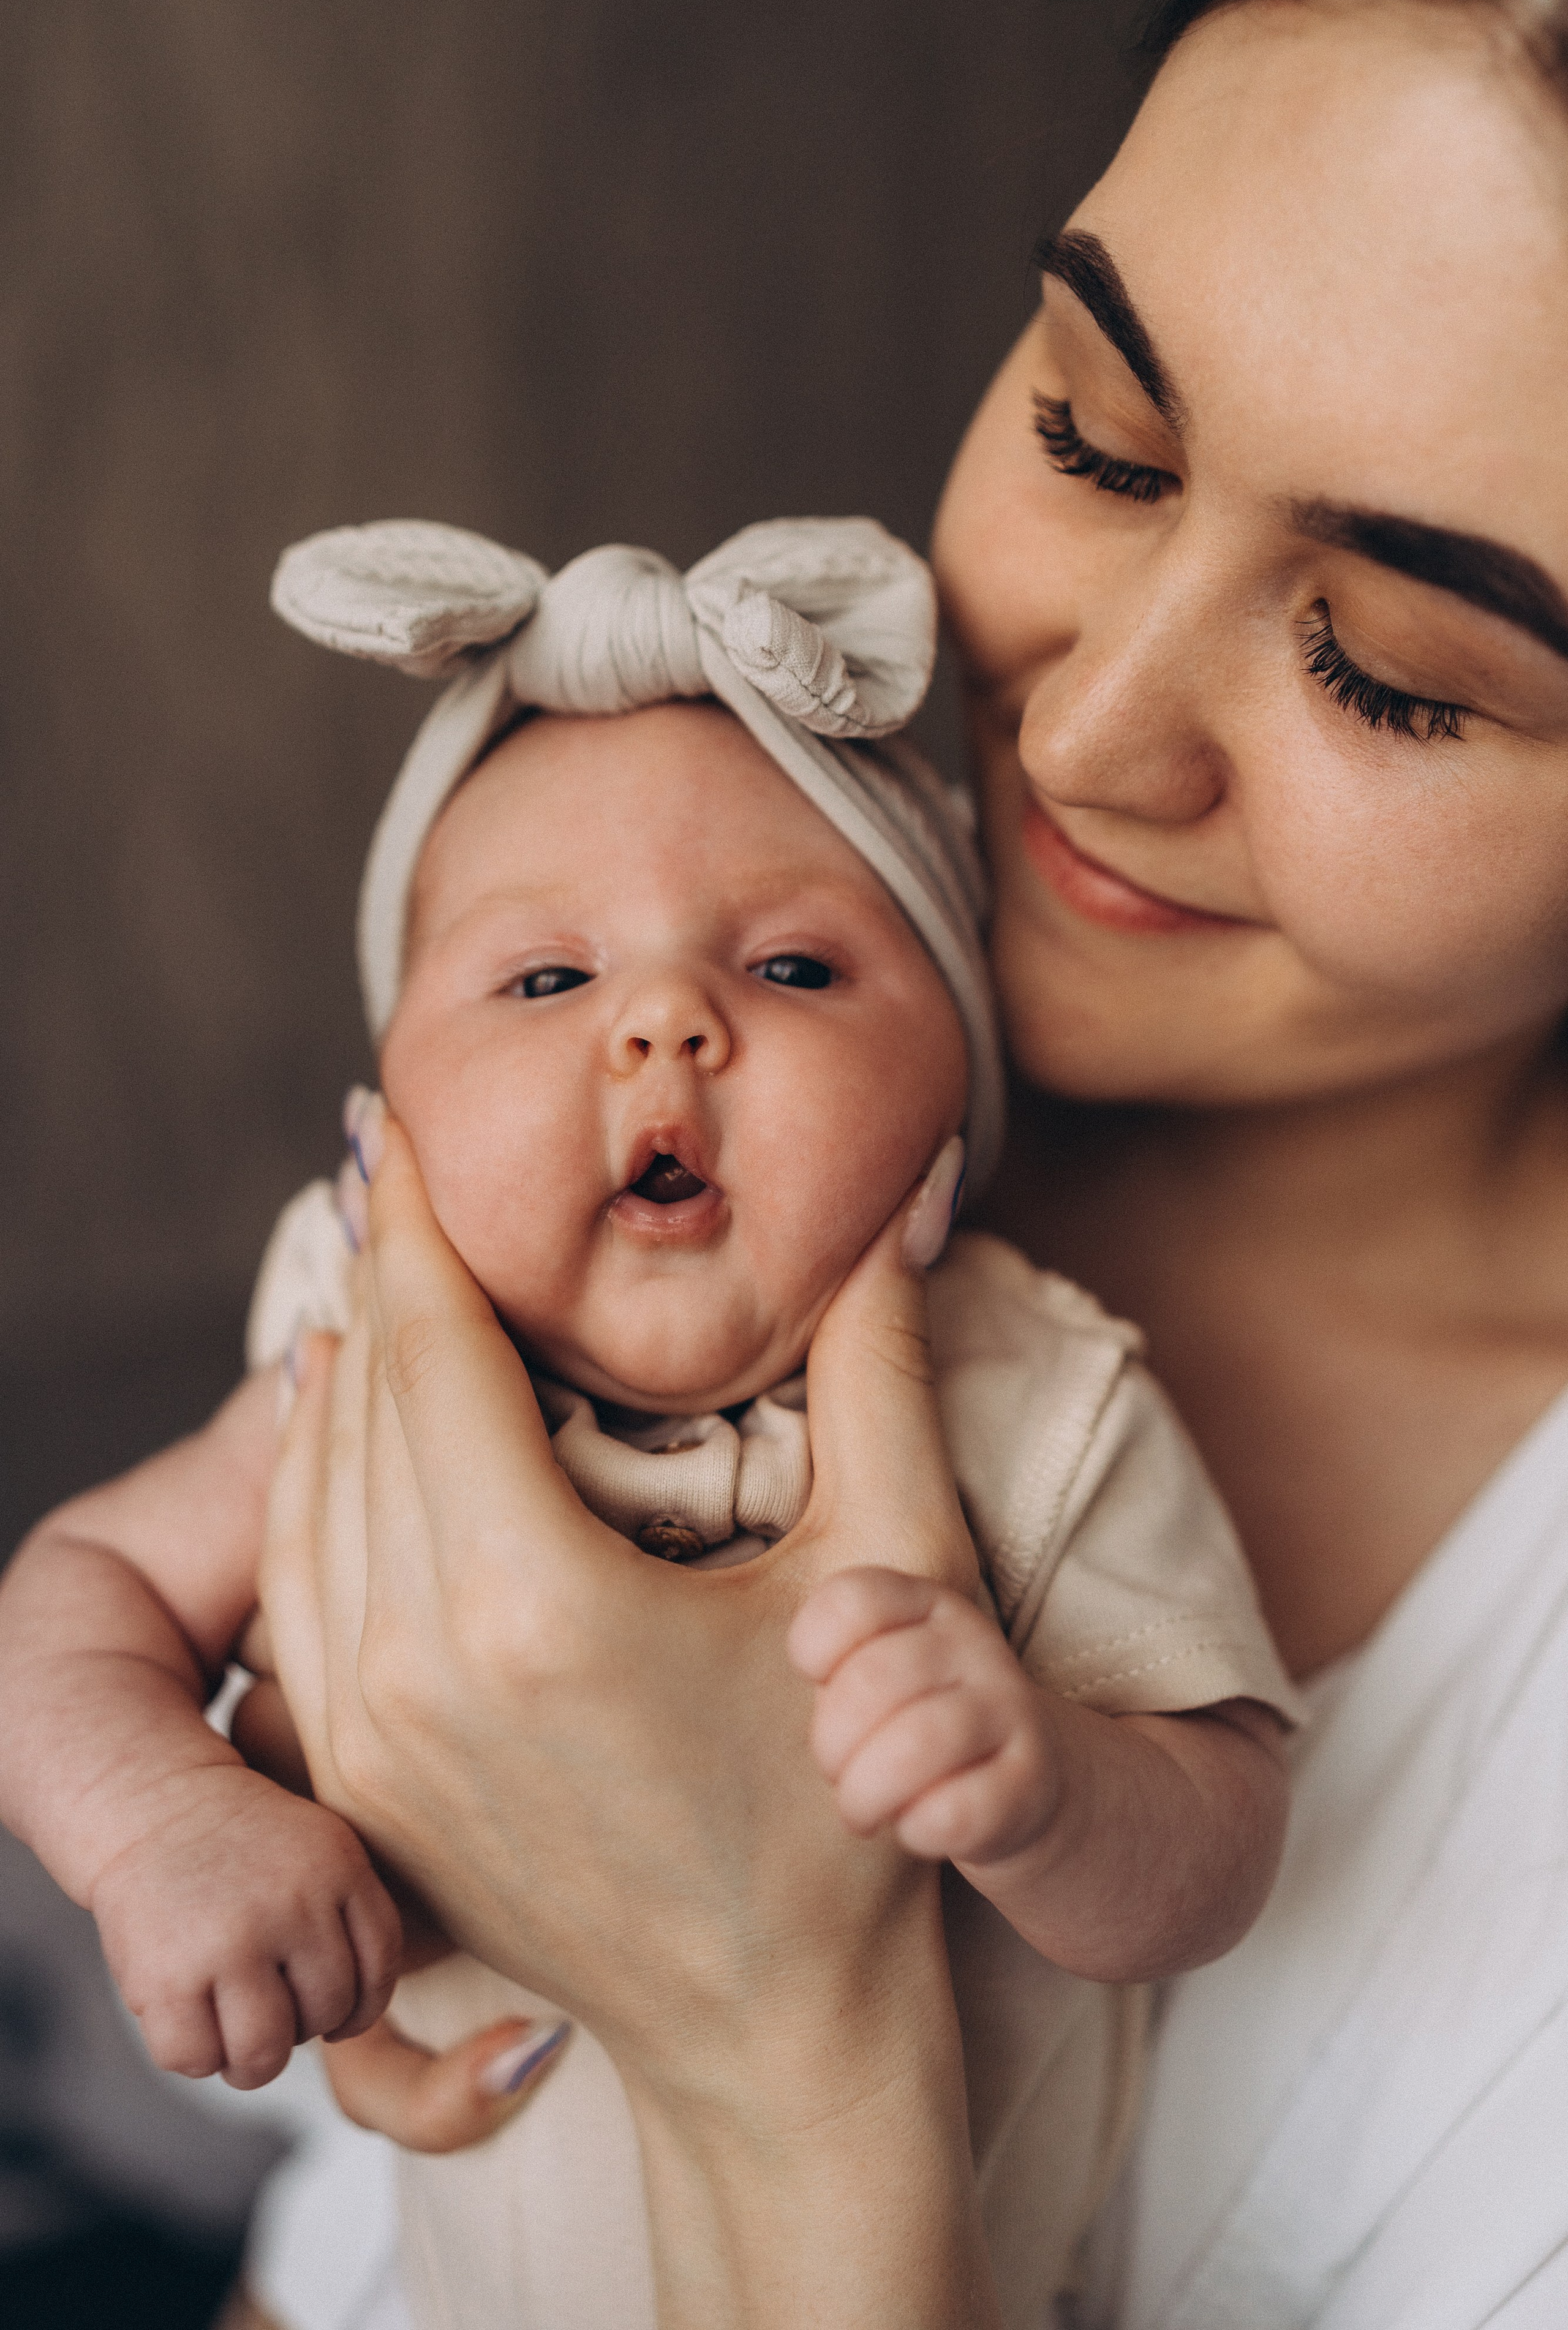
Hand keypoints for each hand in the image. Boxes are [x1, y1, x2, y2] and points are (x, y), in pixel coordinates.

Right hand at [89, 1766, 400, 2088]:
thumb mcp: (318, 1848)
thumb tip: (354, 2023)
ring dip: (253, 2062)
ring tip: (238, 2039)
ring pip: (264, 2052)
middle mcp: (291, 1905)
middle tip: (274, 2013)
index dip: (362, 2009)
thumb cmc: (243, 1843)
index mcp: (338, 1868)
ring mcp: (228, 1943)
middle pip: (325, 2013)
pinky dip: (196, 2058)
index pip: (379, 1967)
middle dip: (302, 2029)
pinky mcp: (166, 1977)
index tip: (338, 2018)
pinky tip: (192, 2023)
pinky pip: (196, 2059)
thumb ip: (348, 1917)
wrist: (155, 1801)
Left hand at [259, 1116, 1000, 2327]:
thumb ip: (882, 1367)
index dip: (418, 1220)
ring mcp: (367, 1734)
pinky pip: (300, 1586)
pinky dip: (310, 1482)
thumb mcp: (892, 1568)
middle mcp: (418, 1664)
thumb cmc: (845, 1803)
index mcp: (535, 1598)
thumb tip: (907, 1199)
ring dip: (336, 1368)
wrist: (769, 2031)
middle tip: (387, 1164)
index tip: (402, 1121)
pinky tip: (340, 1417)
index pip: (439, 1346)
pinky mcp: (357, 1779)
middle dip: (376, 1267)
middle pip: (364, 1403)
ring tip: (367, 1267)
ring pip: (311, 1492)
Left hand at [790, 1569, 1063, 1872]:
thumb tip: (819, 1702)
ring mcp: (1010, 1709)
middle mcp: (974, 1645)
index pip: (855, 1598)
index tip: (816, 1682)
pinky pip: (957, 1810)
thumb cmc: (918, 1726)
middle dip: (831, 1743)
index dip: (812, 1645)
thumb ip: (840, 1672)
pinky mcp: (1032, 1782)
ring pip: (917, 1743)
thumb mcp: (879, 1681)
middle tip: (836, 1772)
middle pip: (873, 1679)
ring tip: (861, 1811)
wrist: (1024, 1785)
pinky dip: (915, 1828)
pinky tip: (913, 1828)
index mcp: (927, 1606)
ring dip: (864, 1792)